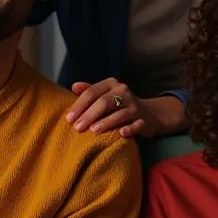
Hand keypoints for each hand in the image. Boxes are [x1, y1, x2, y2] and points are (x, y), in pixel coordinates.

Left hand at [66, 80, 184, 138]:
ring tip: (93, 131)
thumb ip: (89, 91)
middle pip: (104, 102)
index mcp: (111, 84)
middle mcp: (124, 92)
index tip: (69, 118)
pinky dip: (129, 129)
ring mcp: (135, 106)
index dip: (79, 105)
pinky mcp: (144, 120)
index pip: (92, 92)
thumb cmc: (119, 105)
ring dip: (106, 122)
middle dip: (89, 115)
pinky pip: (137, 124)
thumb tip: (73, 86)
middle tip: (77, 127)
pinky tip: (121, 133)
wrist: (148, 114)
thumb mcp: (104, 94)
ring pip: (119, 114)